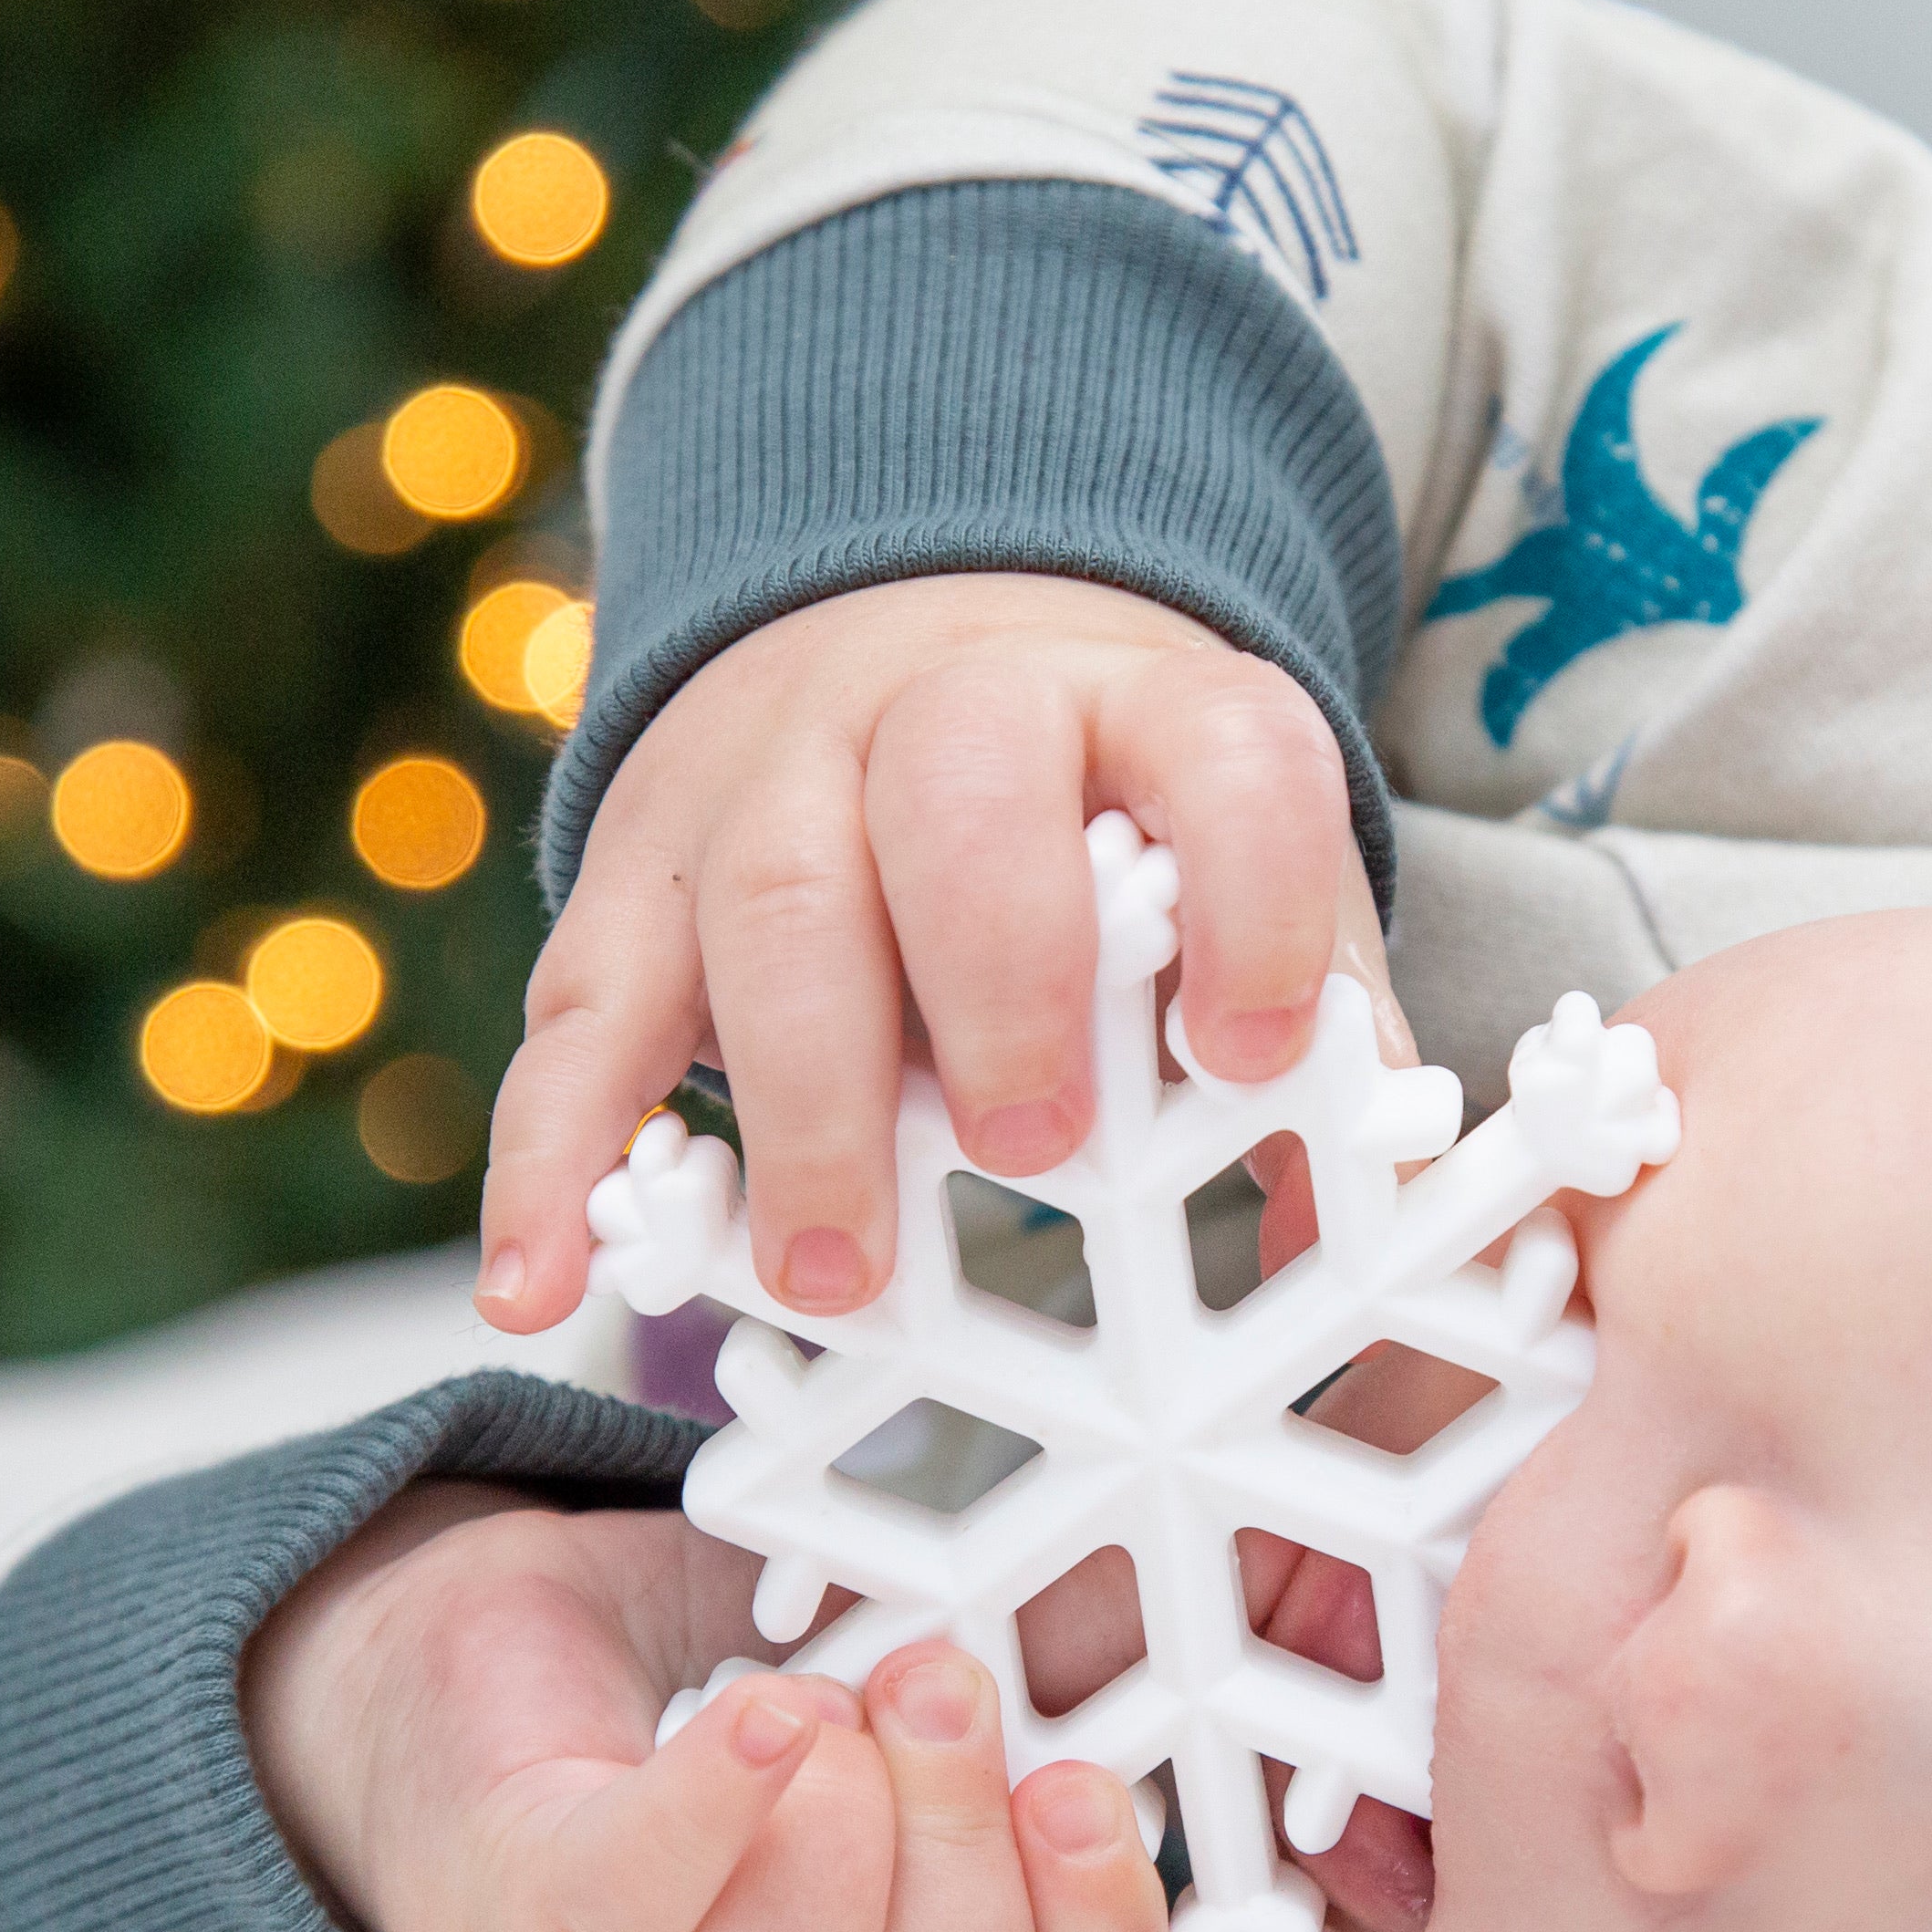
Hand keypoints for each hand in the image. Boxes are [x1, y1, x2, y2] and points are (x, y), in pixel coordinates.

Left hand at [243, 1489, 1179, 1931]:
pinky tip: (762, 1716)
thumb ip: (1031, 1672)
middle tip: (958, 1696)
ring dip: (848, 1850)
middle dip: (970, 1876)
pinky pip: (615, 1921)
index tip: (1102, 1805)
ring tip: (855, 1692)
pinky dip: (703, 1816)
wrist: (441, 1675)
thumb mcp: (888, 1669)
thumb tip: (1208, 1613)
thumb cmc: (682, 1686)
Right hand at [476, 572, 1395, 1332]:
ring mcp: (768, 781)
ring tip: (840, 1277)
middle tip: (1030, 1151)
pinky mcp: (633, 876)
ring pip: (768, 899)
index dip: (1246, 895)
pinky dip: (549, 1157)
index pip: (1215, 753)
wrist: (898, 645)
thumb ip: (1313, 1030)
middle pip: (955, 797)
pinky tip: (540, 1286)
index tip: (1250, 1052)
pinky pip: (575, 1008)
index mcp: (1137, 705)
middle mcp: (944, 707)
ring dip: (802, 1100)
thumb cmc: (1097, 827)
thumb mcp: (1231, 880)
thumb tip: (1391, 1222)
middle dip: (996, 977)